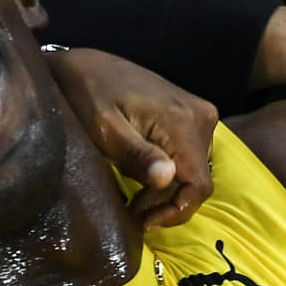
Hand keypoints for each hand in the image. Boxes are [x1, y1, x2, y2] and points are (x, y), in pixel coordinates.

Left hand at [49, 49, 215, 228]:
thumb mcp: (104, 129)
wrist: (85, 64)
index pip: (199, 185)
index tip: (144, 221)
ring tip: (134, 198)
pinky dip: (168, 173)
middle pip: (197, 180)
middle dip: (167, 203)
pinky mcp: (189, 115)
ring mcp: (197, 114)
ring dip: (166, 190)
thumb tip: (167, 177)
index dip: (176, 212)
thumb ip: (136, 154)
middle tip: (132, 212)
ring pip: (194, 170)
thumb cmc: (87, 94)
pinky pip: (189, 155)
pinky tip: (142, 178)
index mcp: (182, 121)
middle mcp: (201, 117)